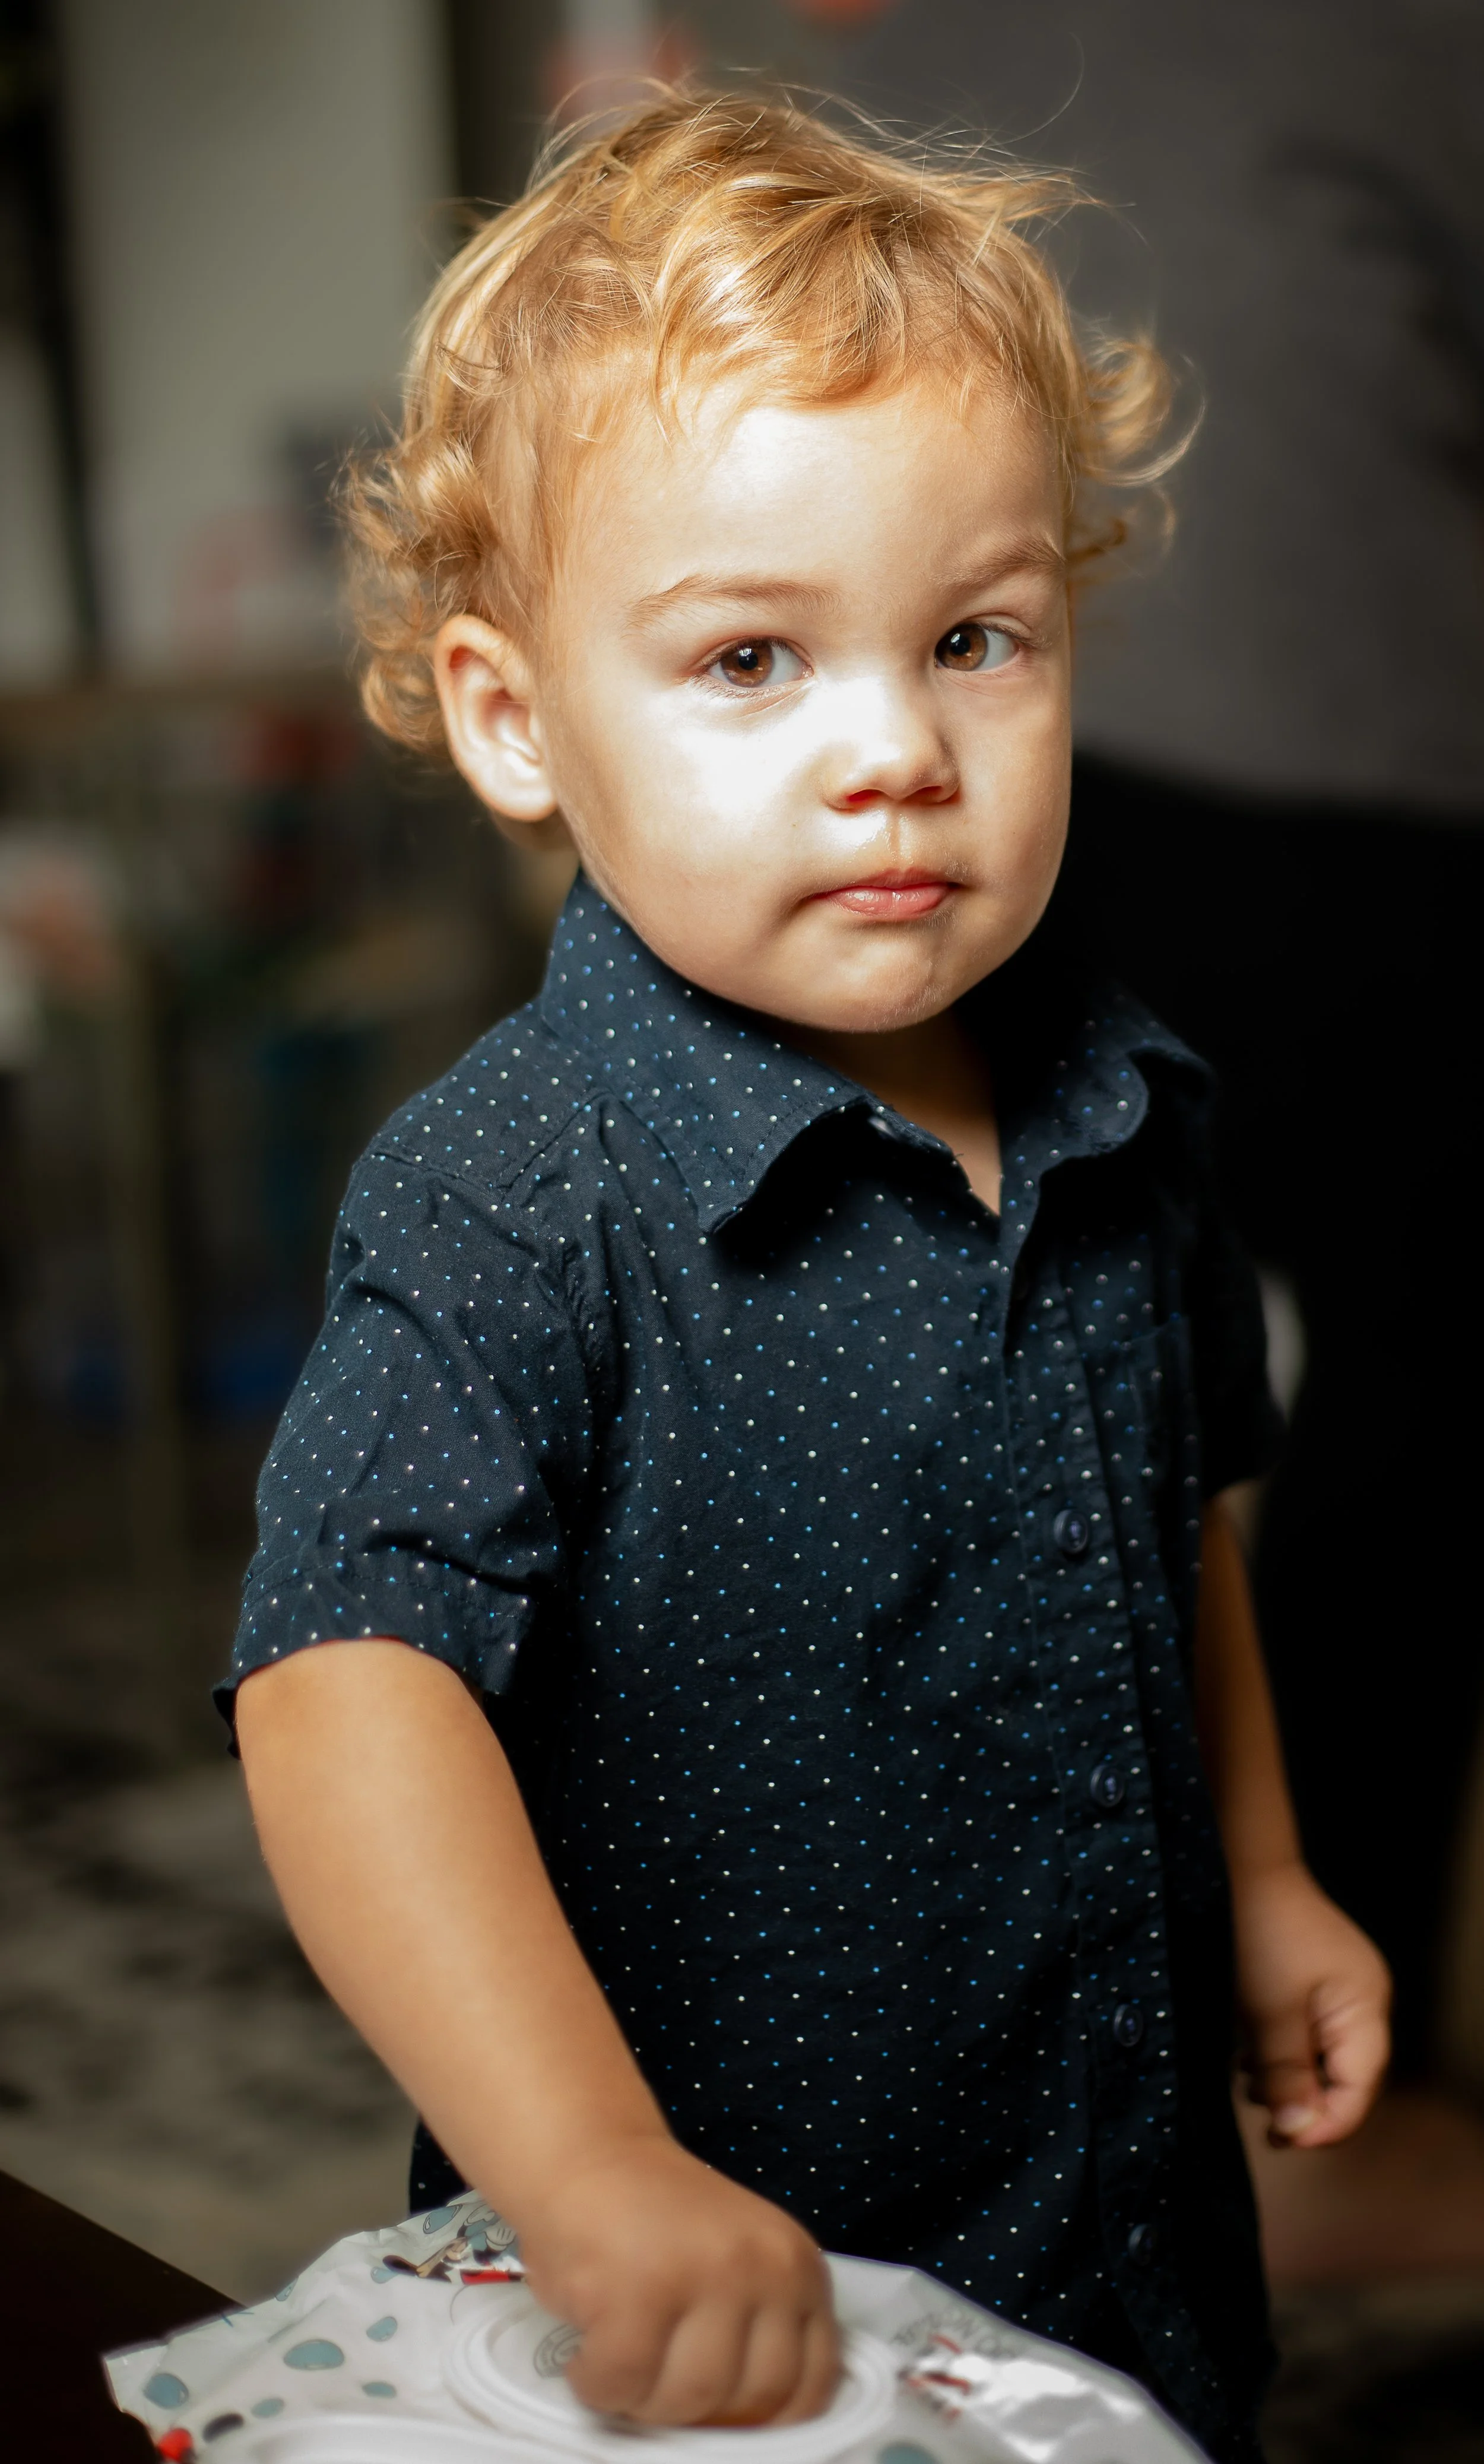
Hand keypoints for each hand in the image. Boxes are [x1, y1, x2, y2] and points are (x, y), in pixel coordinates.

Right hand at [515, 2134, 839, 2426]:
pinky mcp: (636, 2289)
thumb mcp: (737, 2265)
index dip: (765, 2422)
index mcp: (797, 2266)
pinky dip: (596, 2383)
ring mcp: (701, 2274)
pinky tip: (588, 2353)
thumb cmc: (656, 2225)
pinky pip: (621, 2384)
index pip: (810, 2385)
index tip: (724, 2421)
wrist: (588, 2154)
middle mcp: (761, 2266)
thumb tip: (754, 2432)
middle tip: (657, 2375)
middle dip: (695, 2408)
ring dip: (643, 2399)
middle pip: (747, 2401)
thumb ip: (759, 2333)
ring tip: (622, 2357)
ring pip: (687, 2400)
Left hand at [1232, 1859, 1389, 2148]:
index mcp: (1365, 2007)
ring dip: (1289, 2080)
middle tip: (1264, 2123)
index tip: (1283, 2142)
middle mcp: (1364, 1999)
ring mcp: (1342, 1987)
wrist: (1239, 1865)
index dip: (1325, 2125)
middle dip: (1305, 2105)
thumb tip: (1296, 2131)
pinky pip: (1310, 2032)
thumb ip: (1287, 2074)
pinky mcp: (1316, 1980)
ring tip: (1248, 2084)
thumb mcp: (1267, 2012)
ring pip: (1324, 2057)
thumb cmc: (1256, 1932)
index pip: (1360, 2088)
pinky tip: (1251, 2060)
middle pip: (1346, 2077)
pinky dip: (1283, 2053)